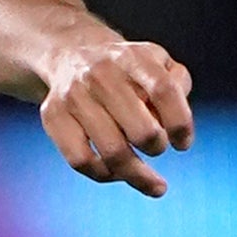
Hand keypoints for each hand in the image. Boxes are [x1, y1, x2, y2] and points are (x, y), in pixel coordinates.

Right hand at [40, 35, 194, 196]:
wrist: (71, 54)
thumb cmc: (127, 70)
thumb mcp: (158, 62)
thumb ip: (178, 85)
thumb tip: (177, 123)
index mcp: (133, 58)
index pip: (164, 91)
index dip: (180, 124)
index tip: (183, 143)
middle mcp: (101, 74)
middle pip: (141, 131)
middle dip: (157, 148)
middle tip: (158, 148)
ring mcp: (74, 95)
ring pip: (112, 153)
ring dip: (138, 175)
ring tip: (151, 182)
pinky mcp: (53, 116)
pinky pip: (81, 161)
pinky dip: (104, 175)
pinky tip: (116, 173)